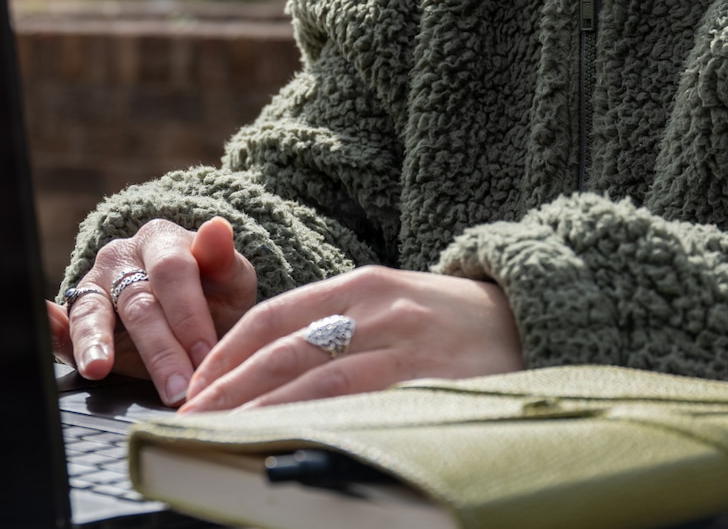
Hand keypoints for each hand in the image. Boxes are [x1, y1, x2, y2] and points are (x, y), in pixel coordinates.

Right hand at [48, 217, 257, 406]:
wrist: (192, 313)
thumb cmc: (212, 296)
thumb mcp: (230, 279)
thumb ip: (224, 259)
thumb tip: (217, 227)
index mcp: (161, 240)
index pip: (172, 271)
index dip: (189, 314)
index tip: (205, 354)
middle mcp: (121, 258)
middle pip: (137, 302)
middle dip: (159, 350)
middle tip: (177, 389)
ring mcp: (95, 286)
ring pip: (92, 312)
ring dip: (95, 343)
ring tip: (98, 368)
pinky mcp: (76, 315)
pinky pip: (62, 324)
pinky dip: (51, 330)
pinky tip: (45, 335)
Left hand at [177, 265, 522, 412]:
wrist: (539, 315)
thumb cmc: (452, 322)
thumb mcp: (392, 304)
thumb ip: (337, 325)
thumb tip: (267, 370)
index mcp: (362, 284)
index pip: (274, 316)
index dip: (228, 354)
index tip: (195, 389)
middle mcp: (379, 308)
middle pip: (285, 350)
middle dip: (230, 389)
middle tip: (189, 421)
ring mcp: (408, 345)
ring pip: (317, 381)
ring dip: (262, 411)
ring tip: (221, 437)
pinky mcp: (433, 381)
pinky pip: (366, 406)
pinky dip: (322, 424)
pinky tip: (291, 442)